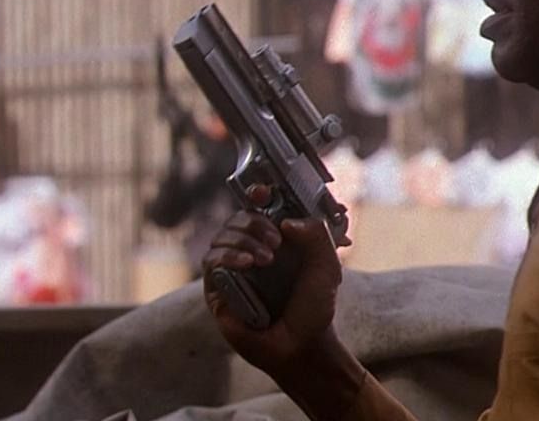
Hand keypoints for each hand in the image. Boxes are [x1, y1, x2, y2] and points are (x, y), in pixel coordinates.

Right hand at [202, 185, 342, 375]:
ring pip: (222, 235)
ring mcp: (233, 269)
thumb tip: (286, 221)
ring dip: (244, 240)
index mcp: (277, 239)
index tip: (262, 193)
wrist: (302, 345)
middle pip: (238, 217)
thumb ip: (317, 235)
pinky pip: (211, 260)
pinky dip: (228, 256)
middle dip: (254, 221)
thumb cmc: (314, 307)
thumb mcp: (327, 265)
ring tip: (266, 259)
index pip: (259, 207)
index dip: (257, 194)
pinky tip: (248, 265)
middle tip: (276, 241)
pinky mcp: (218, 288)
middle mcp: (252, 250)